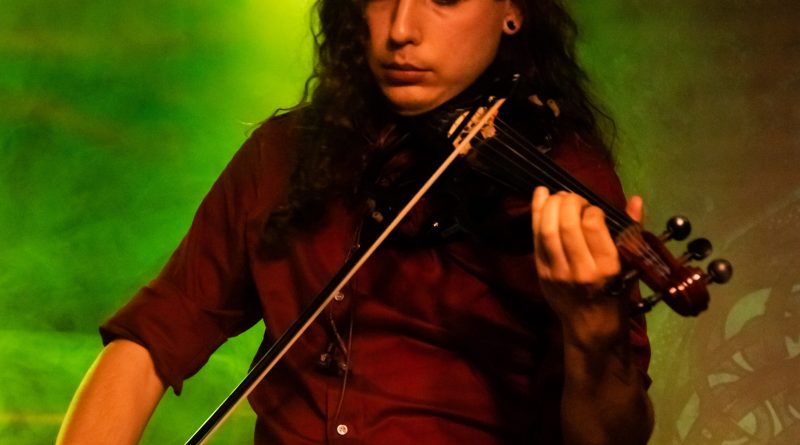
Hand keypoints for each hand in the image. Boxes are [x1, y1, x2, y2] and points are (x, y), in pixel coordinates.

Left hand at [531, 186, 642, 347]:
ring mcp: (557, 273)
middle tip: (573, 197)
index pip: (593, 226)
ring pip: (547, 231)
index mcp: (608, 267)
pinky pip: (535, 239)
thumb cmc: (616, 294)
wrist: (591, 328)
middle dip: (568, 202)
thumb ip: (632, 231)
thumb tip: (636, 200)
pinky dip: (536, 215)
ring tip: (557, 195)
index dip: (591, 209)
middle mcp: (581, 270)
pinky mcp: (541, 274)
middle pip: (567, 225)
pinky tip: (540, 196)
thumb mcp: (630, 266)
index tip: (594, 210)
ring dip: (550, 206)